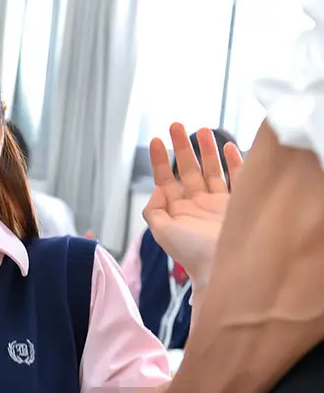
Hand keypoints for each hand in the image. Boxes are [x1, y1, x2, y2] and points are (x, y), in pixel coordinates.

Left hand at [145, 123, 243, 284]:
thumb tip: (157, 188)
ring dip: (207, 150)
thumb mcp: (162, 232)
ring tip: (202, 129)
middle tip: (176, 125)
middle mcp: (197, 205)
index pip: (166, 180)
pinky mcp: (238, 204)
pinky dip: (234, 162)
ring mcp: (218, 204)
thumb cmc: (192, 253)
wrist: (223, 268)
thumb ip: (154, 209)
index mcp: (178, 211)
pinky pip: (237, 179)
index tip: (157, 140)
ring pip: (211, 171)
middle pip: (188, 170)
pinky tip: (228, 147)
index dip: (161, 161)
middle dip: (182, 147)